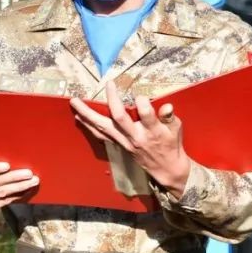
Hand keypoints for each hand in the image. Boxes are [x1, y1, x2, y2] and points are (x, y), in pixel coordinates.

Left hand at [70, 83, 190, 196]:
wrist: (165, 168)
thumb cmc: (171, 144)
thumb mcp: (176, 129)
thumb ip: (169, 117)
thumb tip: (167, 106)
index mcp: (152, 130)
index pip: (145, 113)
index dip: (142, 101)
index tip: (140, 95)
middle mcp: (136, 136)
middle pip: (118, 118)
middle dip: (111, 100)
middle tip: (108, 85)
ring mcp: (125, 142)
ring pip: (103, 127)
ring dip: (88, 115)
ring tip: (75, 103)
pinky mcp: (119, 145)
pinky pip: (101, 135)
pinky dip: (89, 126)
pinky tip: (79, 117)